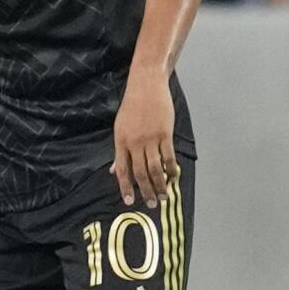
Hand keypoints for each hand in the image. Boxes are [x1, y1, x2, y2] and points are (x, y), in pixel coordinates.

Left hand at [111, 68, 176, 207]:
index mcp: (120, 142)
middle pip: (139, 172)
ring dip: (159, 184)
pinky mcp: (165, 134)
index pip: (122, 170)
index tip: (129, 201)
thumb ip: (120, 152)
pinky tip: (173, 178)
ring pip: (154, 168)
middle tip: (150, 204)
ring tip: (163, 196)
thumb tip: (115, 171)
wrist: (146, 85)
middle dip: (145, 190)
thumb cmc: (132, 106)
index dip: (125, 187)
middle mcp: (134, 142)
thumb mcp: (120, 128)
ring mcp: (150, 138)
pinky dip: (171, 169)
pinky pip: (168, 157)